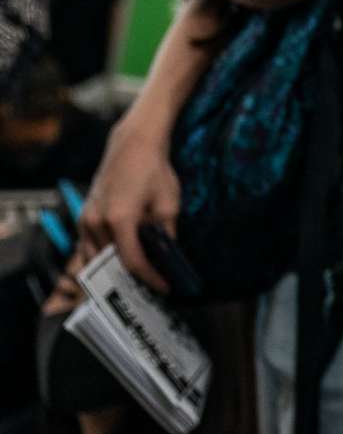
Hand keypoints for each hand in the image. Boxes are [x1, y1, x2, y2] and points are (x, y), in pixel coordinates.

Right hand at [79, 113, 183, 290]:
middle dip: (131, 278)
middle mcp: (97, 222)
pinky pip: (89, 246)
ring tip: (137, 278)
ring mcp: (86, 219)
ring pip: (95, 258)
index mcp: (120, 219)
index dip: (150, 278)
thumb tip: (169, 259)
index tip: (164, 287)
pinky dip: (102, 257)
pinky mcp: (83, 215)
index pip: (133, 261)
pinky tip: (119, 261)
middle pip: (111, 263)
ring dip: (113, 270)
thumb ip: (166, 234)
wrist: (132, 145)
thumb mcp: (169, 204)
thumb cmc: (154, 171)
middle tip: (151, 288)